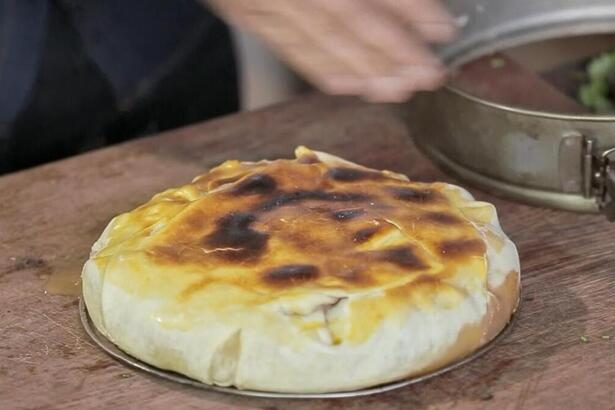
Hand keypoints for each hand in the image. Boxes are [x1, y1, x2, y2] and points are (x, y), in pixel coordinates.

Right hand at [207, 0, 455, 101]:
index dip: (408, 7)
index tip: (442, 28)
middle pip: (348, 19)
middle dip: (393, 51)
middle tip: (429, 76)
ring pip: (317, 40)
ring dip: (361, 69)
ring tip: (396, 91)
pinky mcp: (244, 10)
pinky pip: (286, 45)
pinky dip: (318, 68)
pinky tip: (346, 84)